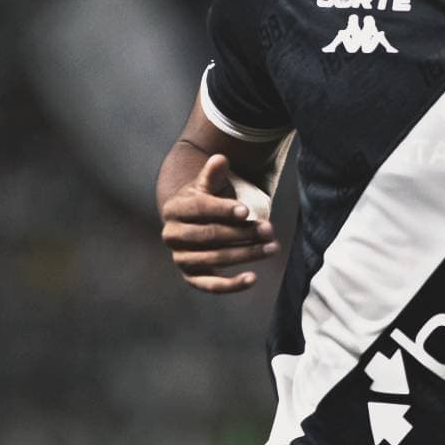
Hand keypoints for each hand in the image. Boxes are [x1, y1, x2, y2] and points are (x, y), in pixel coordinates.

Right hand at [160, 154, 278, 293]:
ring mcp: (181, 257)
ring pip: (214, 259)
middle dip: (242, 233)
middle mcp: (172, 235)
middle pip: (210, 236)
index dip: (224, 210)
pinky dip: (230, 285)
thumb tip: (220, 159)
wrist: (194, 220)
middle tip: (269, 229)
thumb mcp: (209, 183)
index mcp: (174, 208)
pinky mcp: (191, 275)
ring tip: (272, 248)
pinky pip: (209, 285)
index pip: (200, 209)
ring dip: (246, 254)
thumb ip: (214, 172)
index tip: (247, 211)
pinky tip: (252, 278)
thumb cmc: (206, 197)